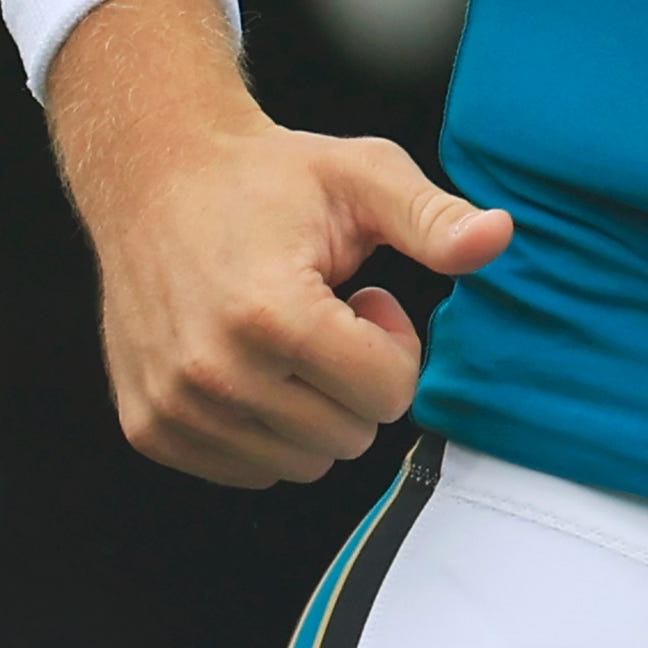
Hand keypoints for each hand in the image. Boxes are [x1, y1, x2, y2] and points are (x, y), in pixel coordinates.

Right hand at [43, 0, 511, 485]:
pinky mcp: (149, 427)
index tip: (364, 299)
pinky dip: (262, 428)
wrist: (153, 176)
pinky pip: (248, 471)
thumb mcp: (361, 176)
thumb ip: (433, 218)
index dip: (393, 344)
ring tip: (284, 336)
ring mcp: (174, 406)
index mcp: (270, 312)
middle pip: (349, 437)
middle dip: (353, 381)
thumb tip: (499, 237)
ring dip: (309, 409)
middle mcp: (213, 370)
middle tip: (323, 315)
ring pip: (300, 464)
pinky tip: (247, 361)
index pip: (386, 394)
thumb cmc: (265, 178)